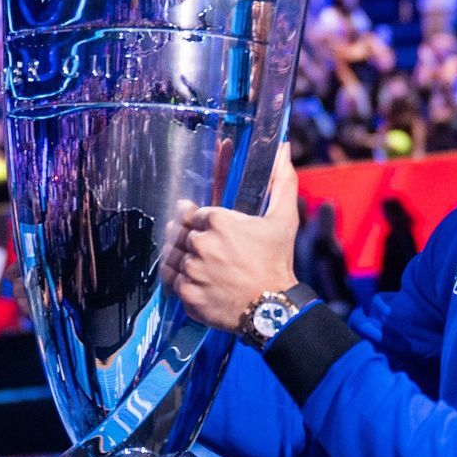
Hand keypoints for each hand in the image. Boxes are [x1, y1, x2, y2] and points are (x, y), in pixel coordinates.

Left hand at [163, 148, 301, 332]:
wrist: (274, 308)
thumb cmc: (277, 262)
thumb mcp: (284, 219)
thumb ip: (282, 181)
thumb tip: (283, 147)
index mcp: (218, 221)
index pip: (192, 214)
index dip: (199, 223)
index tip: (208, 230)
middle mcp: (201, 244)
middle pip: (179, 235)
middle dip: (190, 241)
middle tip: (207, 252)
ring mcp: (192, 270)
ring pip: (172, 257)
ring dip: (182, 260)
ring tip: (201, 266)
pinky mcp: (187, 294)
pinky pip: (172, 282)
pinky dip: (181, 281)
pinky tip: (196, 281)